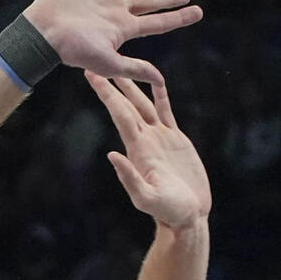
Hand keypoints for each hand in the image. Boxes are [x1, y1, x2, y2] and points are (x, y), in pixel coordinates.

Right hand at [25, 0, 201, 86]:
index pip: (157, 23)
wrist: (43, 32)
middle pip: (148, 2)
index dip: (178, 17)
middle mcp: (114, 11)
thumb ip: (135, 69)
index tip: (198, 12)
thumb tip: (161, 80)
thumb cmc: (73, 50)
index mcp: (122, 28)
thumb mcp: (109, 64)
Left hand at [87, 73, 210, 227]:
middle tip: (96, 63)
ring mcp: (160, 139)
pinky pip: (165, 111)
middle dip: (112, 85)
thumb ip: (130, 178)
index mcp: (137, 149)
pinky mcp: (175, 140)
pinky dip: (159, 95)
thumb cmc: (168, 211)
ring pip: (144, 104)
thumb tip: (112, 155)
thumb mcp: (147, 198)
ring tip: (123, 65)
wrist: (187, 215)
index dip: (107, 94)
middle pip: (127, 105)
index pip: (120, 115)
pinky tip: (155, 81)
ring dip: (133, 86)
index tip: (93, 76)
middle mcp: (145, 140)